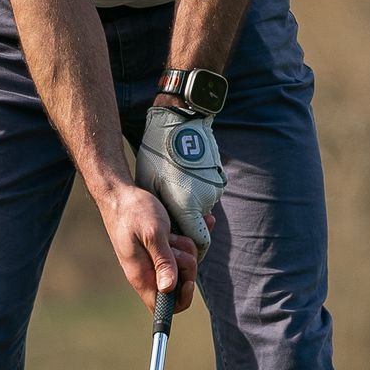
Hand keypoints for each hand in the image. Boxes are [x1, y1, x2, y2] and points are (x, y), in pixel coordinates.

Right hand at [96, 178, 199, 313]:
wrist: (120, 193)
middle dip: (187, 266)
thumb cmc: (134, 211)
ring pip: (183, 266)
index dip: (181, 298)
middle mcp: (149, 272)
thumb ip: (162, 261)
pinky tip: (195, 223)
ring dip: (187, 248)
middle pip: (179, 285)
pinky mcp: (160, 247)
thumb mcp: (153, 233)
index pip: (164, 308)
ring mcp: (154, 260)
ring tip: (173, 232)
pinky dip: (190, 237)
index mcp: (143, 276)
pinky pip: (182, 250)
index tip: (187, 279)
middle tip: (176, 244)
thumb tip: (169, 289)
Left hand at [135, 103, 225, 260]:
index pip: (199, 242)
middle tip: (168, 210)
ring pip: (202, 207)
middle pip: (199, 224)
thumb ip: (160, 217)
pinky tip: (183, 177)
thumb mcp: (150, 187)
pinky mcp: (219, 176)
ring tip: (173, 188)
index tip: (181, 246)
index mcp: (188, 206)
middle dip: (186, 224)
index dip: (191, 248)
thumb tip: (164, 238)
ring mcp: (215, 187)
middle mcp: (206, 200)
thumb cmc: (158, 155)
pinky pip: (207, 192)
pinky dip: (197, 191)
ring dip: (191, 205)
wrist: (179, 121)